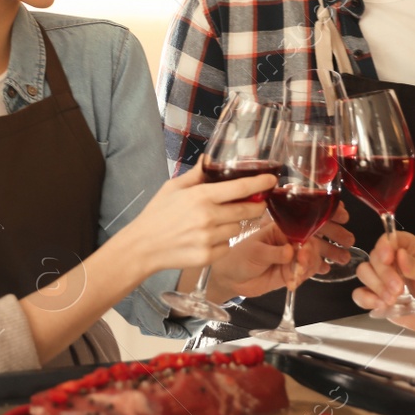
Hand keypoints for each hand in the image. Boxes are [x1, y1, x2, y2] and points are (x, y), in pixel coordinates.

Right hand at [118, 163, 274, 276]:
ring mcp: (209, 238)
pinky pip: (227, 246)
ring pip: (238, 229)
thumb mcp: (173, 187)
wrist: (143, 246)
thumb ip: (196, 174)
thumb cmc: (157, 214)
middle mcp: (208, 217)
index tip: (272, 179)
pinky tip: (208, 238)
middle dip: (256, 206)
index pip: (240, 188)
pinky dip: (223, 242)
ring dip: (234, 224)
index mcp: (201, 196)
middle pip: (248, 211)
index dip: (260, 183)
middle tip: (255, 203)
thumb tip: (209, 159)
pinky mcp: (208, 256)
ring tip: (217, 222)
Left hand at [201, 200, 352, 302]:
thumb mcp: (255, 251)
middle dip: (333, 239)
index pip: (306, 218)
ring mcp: (292, 256)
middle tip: (344, 246)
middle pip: (316, 236)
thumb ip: (274, 253)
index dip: (325, 215)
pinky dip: (312, 272)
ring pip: (315, 254)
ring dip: (325, 257)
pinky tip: (322, 272)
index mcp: (281, 227)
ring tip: (334, 262)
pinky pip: (308, 270)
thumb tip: (291, 252)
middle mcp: (289, 239)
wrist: (231, 280)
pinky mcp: (291, 271)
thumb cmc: (238, 258)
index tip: (341, 216)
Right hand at [351, 231, 414, 336]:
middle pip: (374, 257)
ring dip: (375, 286)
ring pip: (364, 272)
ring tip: (392, 299)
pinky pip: (360, 294)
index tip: (387, 257)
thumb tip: (400, 255)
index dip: (385, 245)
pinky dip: (366, 299)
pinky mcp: (377, 297)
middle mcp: (392, 261)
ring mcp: (383, 279)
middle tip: (399, 289)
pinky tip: (381, 305)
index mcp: (408, 249)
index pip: (390, 238)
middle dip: (384, 273)